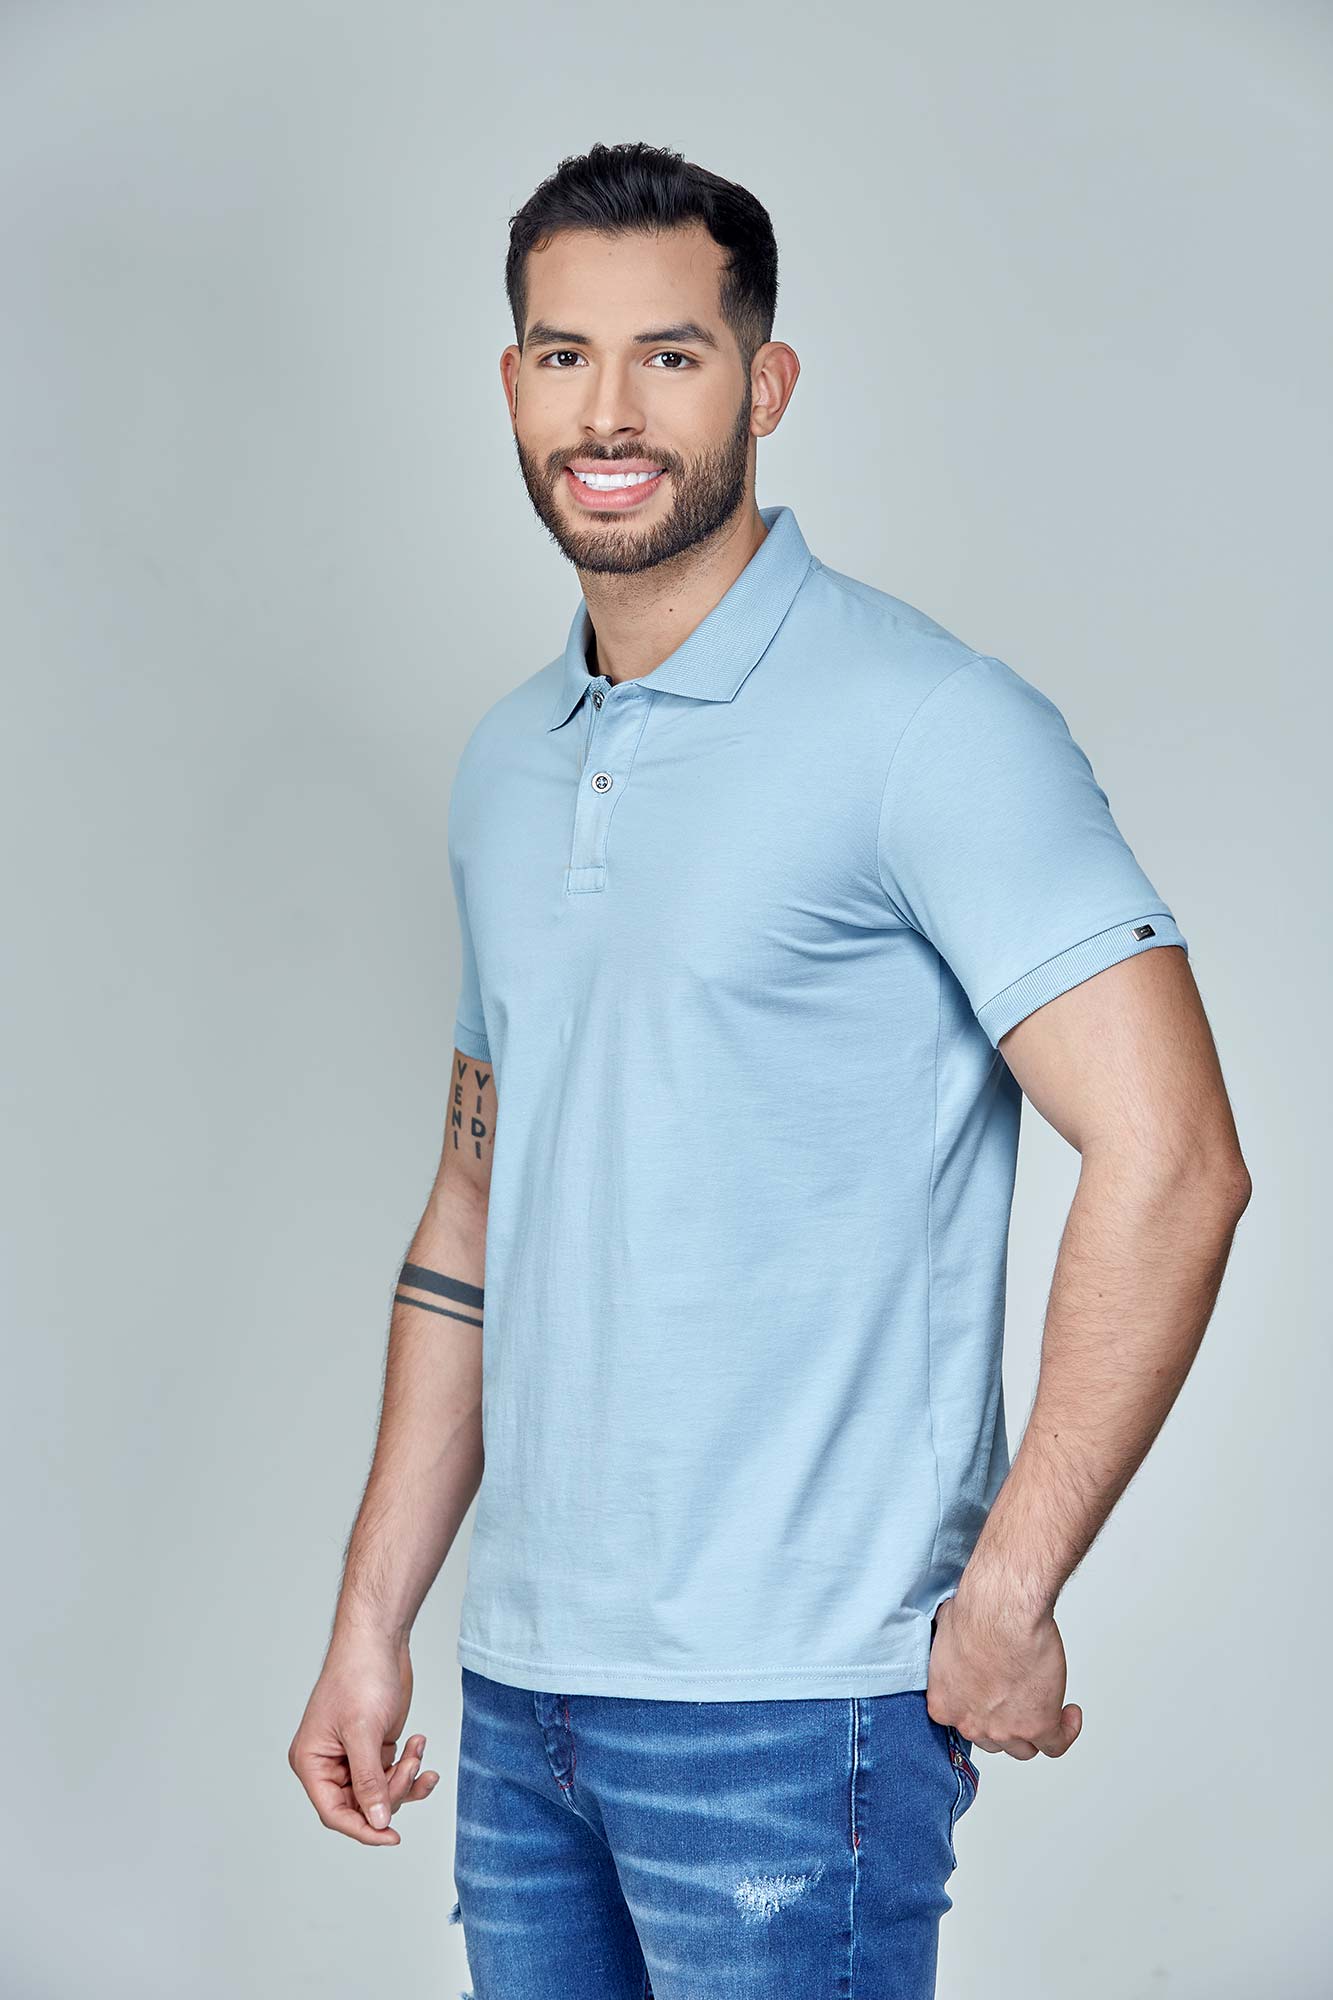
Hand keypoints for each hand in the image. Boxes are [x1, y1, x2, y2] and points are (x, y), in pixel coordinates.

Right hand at [288, 1631, 439, 1843]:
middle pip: (362, 1806)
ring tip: (417, 1749)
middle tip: (410, 1765)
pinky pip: (392, 1773)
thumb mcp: (363, 1731)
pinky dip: (410, 1765)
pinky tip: (419, 1743)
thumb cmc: (360, 1675)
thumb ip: (369, 1780)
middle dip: (391, 1790)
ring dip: (404, 1777)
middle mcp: (329, 1764)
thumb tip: (376, 1822)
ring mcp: (353, 1756)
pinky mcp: (375, 1746)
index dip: (363, 1828)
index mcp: (312, 1762)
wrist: (380, 1639)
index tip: (391, 1836)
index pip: (335, 1812)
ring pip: (381, 1792)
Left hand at [926, 1591, 1082, 1760]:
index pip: (962, 1720)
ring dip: (1033, 1730)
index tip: (991, 1695)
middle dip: (1003, 1719)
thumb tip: (958, 1643)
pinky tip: (1068, 1714)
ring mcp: (1005, 1730)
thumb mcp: (945, 1634)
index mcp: (944, 1704)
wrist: (1003, 1613)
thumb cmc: (975, 1615)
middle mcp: (971, 1724)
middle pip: (992, 1738)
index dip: (979, 1707)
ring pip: (1023, 1747)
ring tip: (1044, 1704)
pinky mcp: (1038, 1726)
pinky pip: (1056, 1744)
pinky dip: (1065, 1731)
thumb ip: (950, 1653)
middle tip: (1016, 1696)